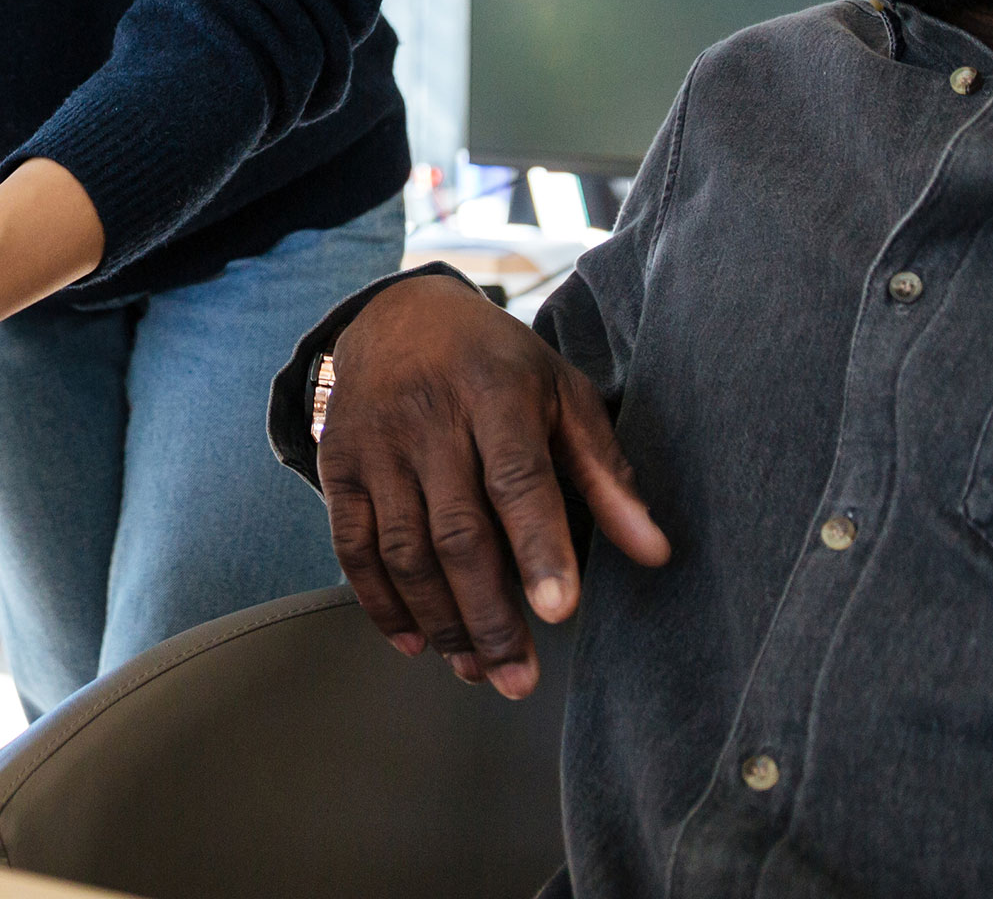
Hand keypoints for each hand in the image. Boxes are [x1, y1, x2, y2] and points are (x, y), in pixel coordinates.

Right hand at [317, 275, 669, 696]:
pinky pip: (353, 547)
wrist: (396, 315)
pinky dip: (381, 603)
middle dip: (491, 617)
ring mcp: (376, 443)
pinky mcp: (338, 465)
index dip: (540, 548)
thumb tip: (655, 552)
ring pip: (404, 551)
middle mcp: (428, 417)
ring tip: (477, 670)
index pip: (518, 478)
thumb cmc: (494, 364)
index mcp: (494, 392)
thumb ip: (605, 474)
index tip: (561, 611)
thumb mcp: (562, 395)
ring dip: (442, 622)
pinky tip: (416, 641)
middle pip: (458, 533)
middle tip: (520, 678)